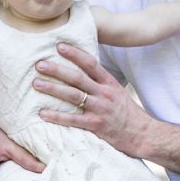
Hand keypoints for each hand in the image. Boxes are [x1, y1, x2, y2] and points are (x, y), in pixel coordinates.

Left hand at [33, 43, 153, 156]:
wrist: (142, 134)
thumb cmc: (126, 113)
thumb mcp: (117, 92)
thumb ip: (100, 82)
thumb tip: (80, 70)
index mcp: (109, 83)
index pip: (91, 64)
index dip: (75, 54)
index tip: (59, 46)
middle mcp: (104, 93)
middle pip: (77, 78)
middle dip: (57, 70)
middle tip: (39, 64)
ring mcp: (100, 109)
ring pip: (73, 96)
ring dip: (53, 89)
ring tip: (36, 83)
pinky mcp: (96, 126)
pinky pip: (73, 120)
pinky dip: (57, 116)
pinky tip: (43, 113)